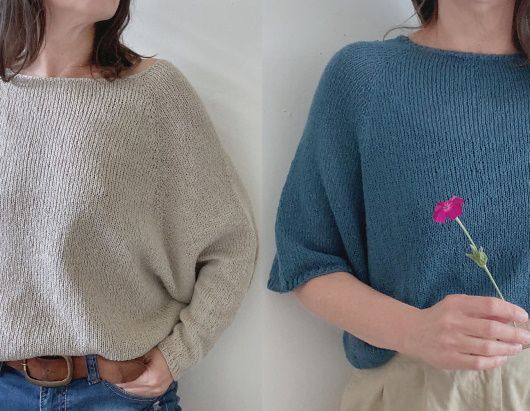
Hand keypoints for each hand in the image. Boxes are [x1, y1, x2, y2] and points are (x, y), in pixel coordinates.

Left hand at [115, 346, 173, 396]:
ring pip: (136, 393)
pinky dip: (137, 389)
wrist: (178, 354)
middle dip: (122, 384)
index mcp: (150, 378)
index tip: (111, 376)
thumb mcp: (147, 353)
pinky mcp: (159, 391)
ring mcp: (157, 391)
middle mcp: (154, 387)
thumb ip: (134, 360)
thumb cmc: (163, 351)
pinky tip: (133, 383)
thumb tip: (120, 362)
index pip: (128, 383)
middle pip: (130, 390)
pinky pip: (143, 394)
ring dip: (129, 388)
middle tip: (115, 377)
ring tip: (123, 380)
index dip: (118, 380)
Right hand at [401, 294, 529, 369]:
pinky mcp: (449, 359)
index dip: (510, 310)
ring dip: (507, 349)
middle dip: (514, 334)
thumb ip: (480, 309)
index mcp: (456, 304)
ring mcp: (451, 342)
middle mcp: (453, 322)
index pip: (489, 305)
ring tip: (516, 348)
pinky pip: (478, 362)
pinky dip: (494, 361)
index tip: (523, 316)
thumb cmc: (439, 316)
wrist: (412, 332)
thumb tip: (509, 317)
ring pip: (487, 347)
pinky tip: (501, 358)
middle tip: (526, 337)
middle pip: (491, 329)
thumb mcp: (456, 305)